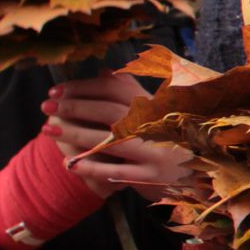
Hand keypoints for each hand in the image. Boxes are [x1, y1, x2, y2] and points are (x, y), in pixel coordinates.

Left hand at [44, 74, 187, 200]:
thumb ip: (132, 92)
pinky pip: (116, 172)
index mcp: (156, 105)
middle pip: (109, 111)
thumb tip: (104, 72)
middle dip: (73, 107)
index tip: (57, 90)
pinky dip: (91, 167)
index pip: (114, 88)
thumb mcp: (159, 112)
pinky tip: (70, 163)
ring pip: (110, 141)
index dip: (83, 87)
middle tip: (45, 107)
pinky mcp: (151, 177)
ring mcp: (155, 152)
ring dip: (75, 134)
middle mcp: (157, 125)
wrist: (203, 174)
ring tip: (48, 130)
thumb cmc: (171, 139)